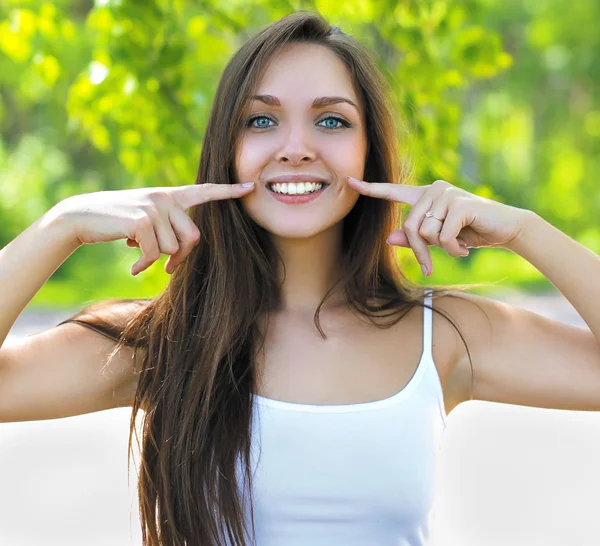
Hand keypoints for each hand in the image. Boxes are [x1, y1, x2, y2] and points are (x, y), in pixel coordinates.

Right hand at [50, 182, 255, 275]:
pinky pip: (153, 254)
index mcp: (170, 196)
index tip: (251, 187)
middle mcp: (165, 197)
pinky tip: (133, 266)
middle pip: (193, 238)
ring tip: (138, 256)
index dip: (228, 192)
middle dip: (181, 258)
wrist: (82, 217)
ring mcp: (153, 207)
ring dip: (156, 260)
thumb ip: (167, 227)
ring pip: (172, 248)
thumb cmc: (118, 222)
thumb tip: (178, 255)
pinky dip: (144, 265)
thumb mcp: (147, 219)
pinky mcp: (141, 221)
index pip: (204, 192)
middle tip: (168, 268)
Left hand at [345, 176, 530, 275]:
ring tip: (458, 246)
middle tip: (429, 266)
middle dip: (419, 252)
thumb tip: (388, 239)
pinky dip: (453, 249)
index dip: (370, 189)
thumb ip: (415, 238)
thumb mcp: (439, 238)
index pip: (392, 191)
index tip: (348, 181)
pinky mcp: (459, 204)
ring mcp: (446, 194)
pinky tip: (466, 246)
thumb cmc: (470, 233)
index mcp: (424, 195)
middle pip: (409, 227)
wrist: (506, 229)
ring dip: (441, 249)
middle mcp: (433, 190)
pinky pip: (443, 237)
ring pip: (425, 233)